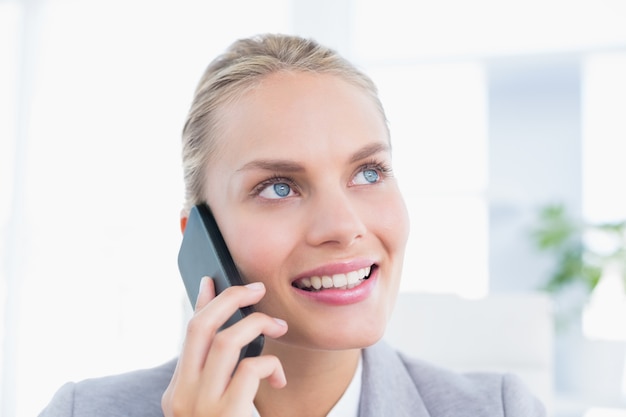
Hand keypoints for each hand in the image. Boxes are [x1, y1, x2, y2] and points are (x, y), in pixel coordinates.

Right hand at [162, 278, 287, 416]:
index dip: (203, 304)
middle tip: (258, 288)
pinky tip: (278, 379)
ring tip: (279, 327)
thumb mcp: (218, 404)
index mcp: (178, 392)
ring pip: (226, 342)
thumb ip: (218, 376)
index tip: (211, 281)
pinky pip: (249, 369)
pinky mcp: (225, 415)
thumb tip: (231, 336)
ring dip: (257, 324)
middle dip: (230, 298)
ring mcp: (200, 406)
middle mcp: (182, 397)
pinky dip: (270, 364)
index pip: (189, 336)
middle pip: (200, 327)